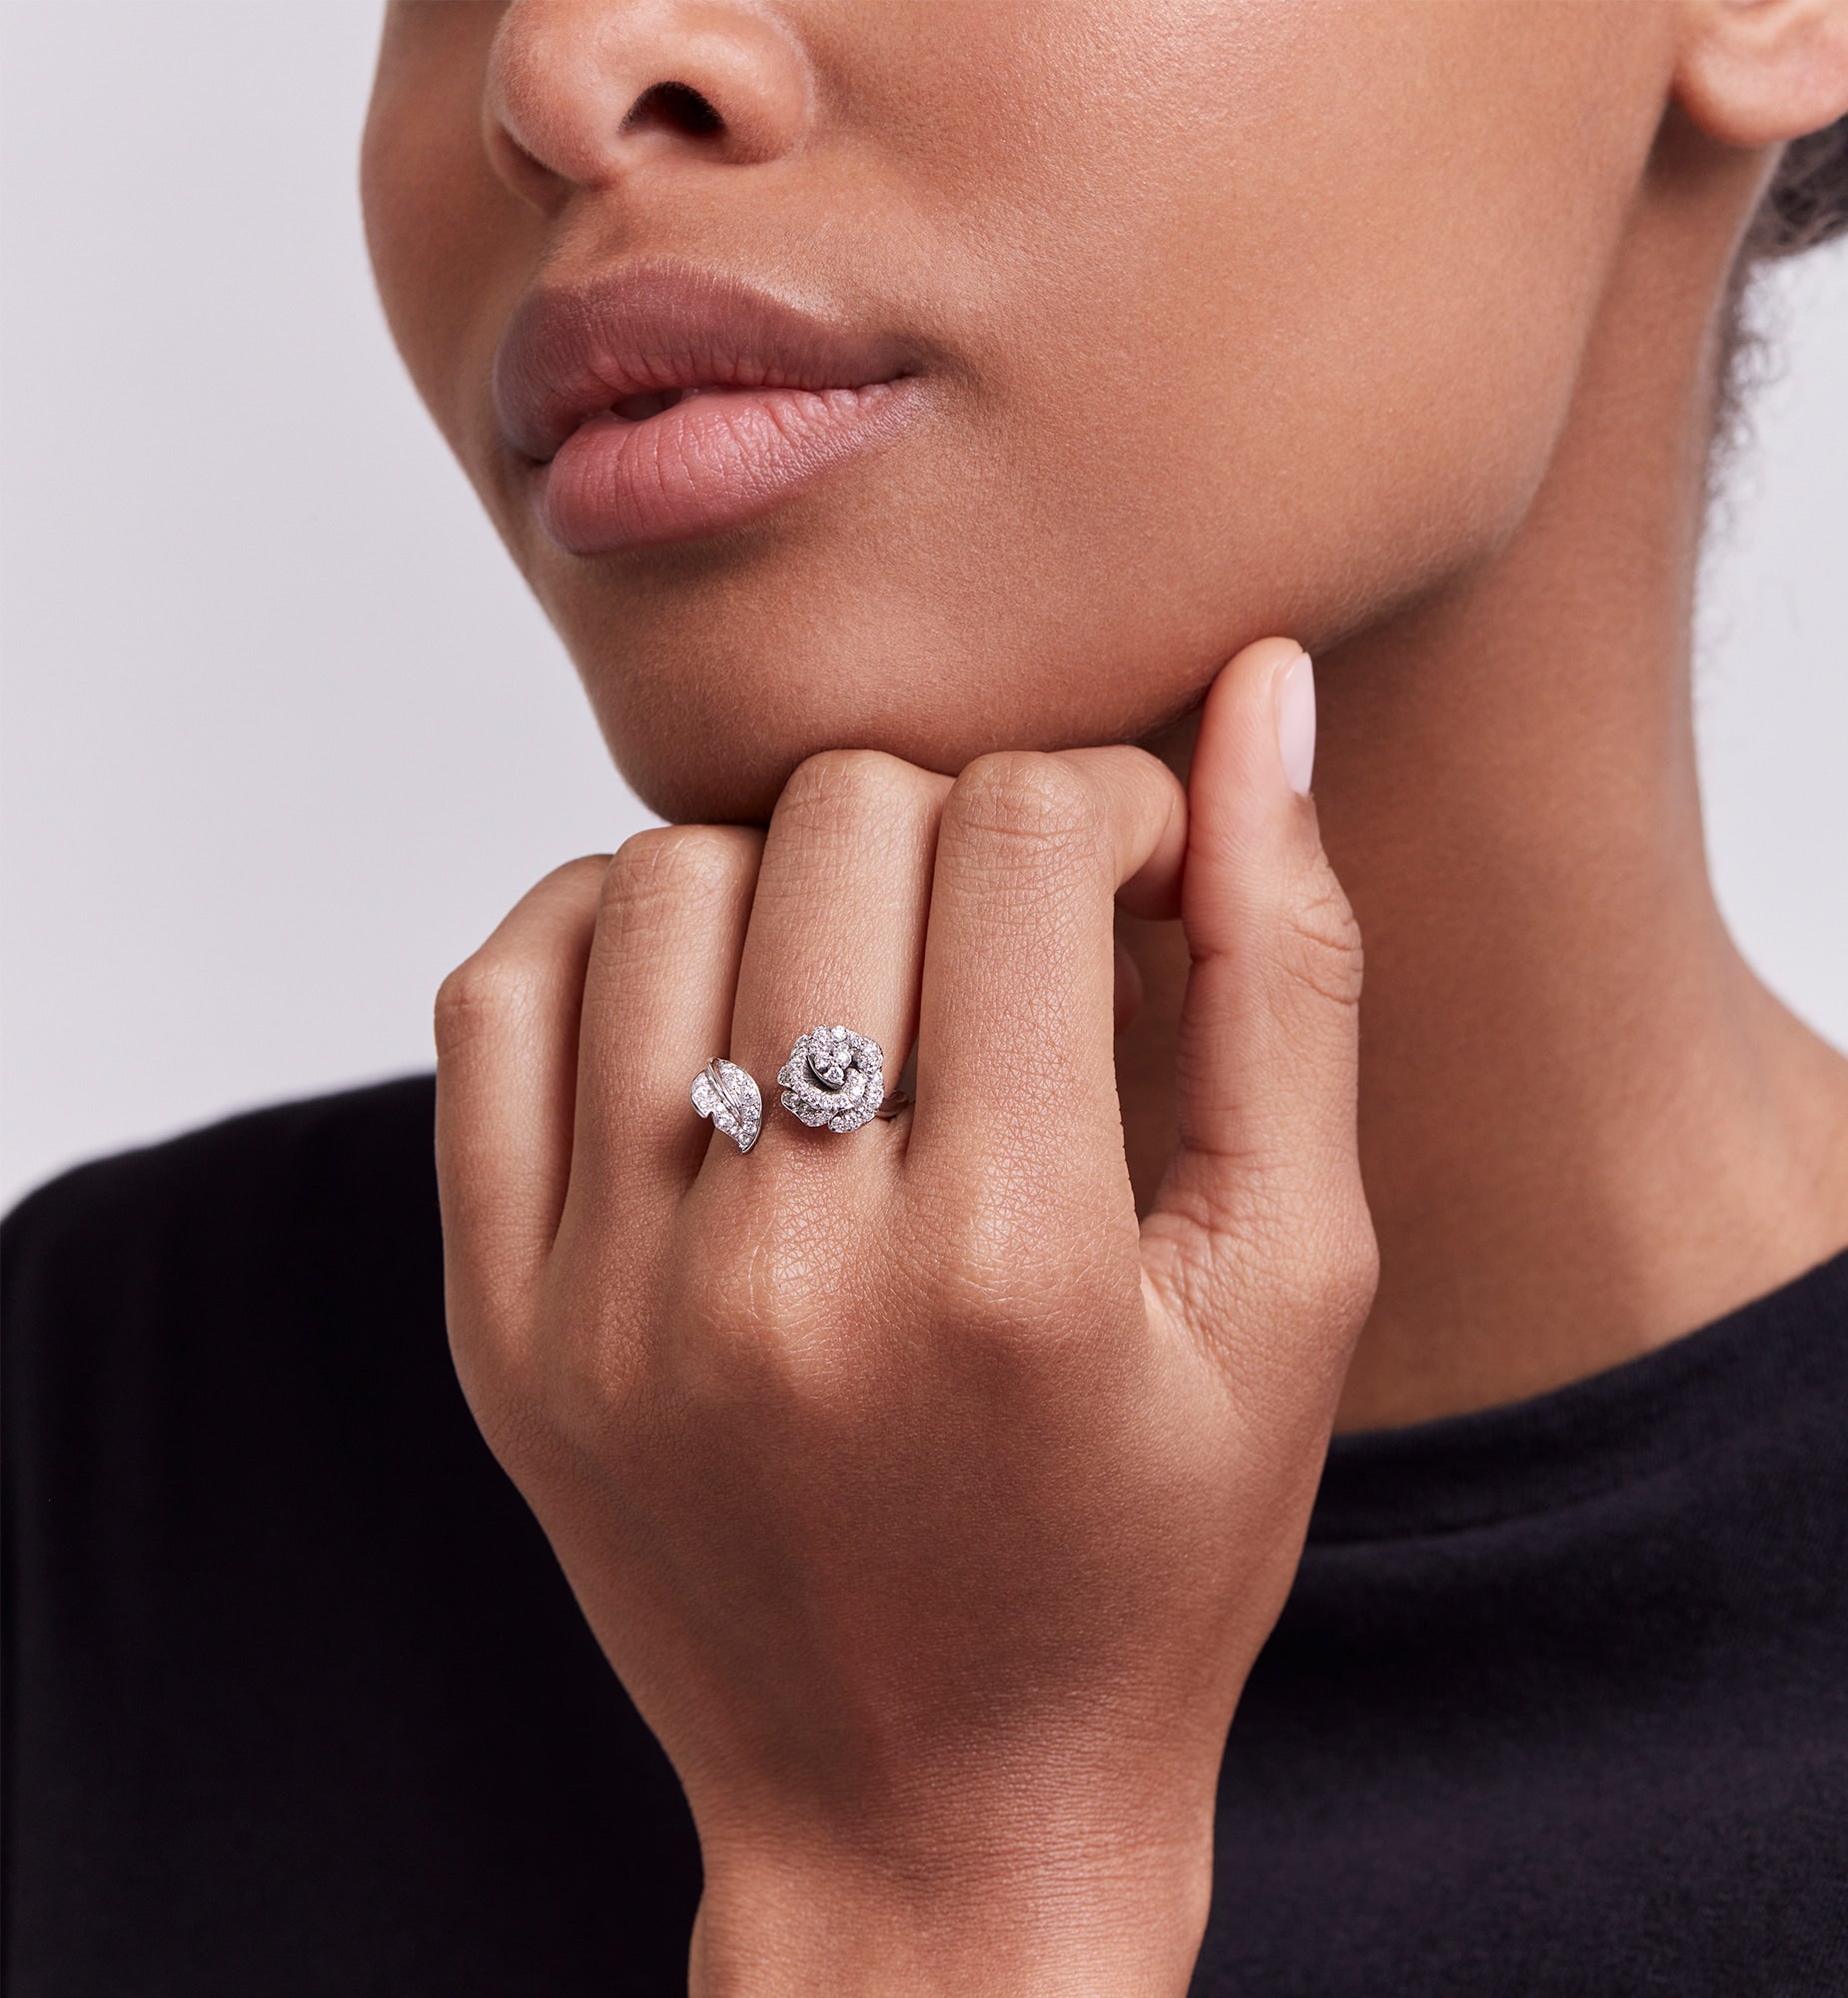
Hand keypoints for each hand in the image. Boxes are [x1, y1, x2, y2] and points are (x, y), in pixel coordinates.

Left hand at [434, 637, 1374, 1995]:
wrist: (932, 1819)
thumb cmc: (1153, 1556)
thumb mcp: (1295, 1283)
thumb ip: (1285, 975)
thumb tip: (1262, 698)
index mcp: (1015, 1259)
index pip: (1027, 833)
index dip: (1109, 803)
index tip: (1132, 878)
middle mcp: (788, 1269)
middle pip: (845, 821)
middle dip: (960, 825)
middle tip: (1011, 935)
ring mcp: (611, 1298)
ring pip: (666, 879)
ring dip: (794, 871)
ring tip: (873, 974)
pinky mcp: (502, 1324)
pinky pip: (496, 999)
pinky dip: (603, 929)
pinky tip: (711, 987)